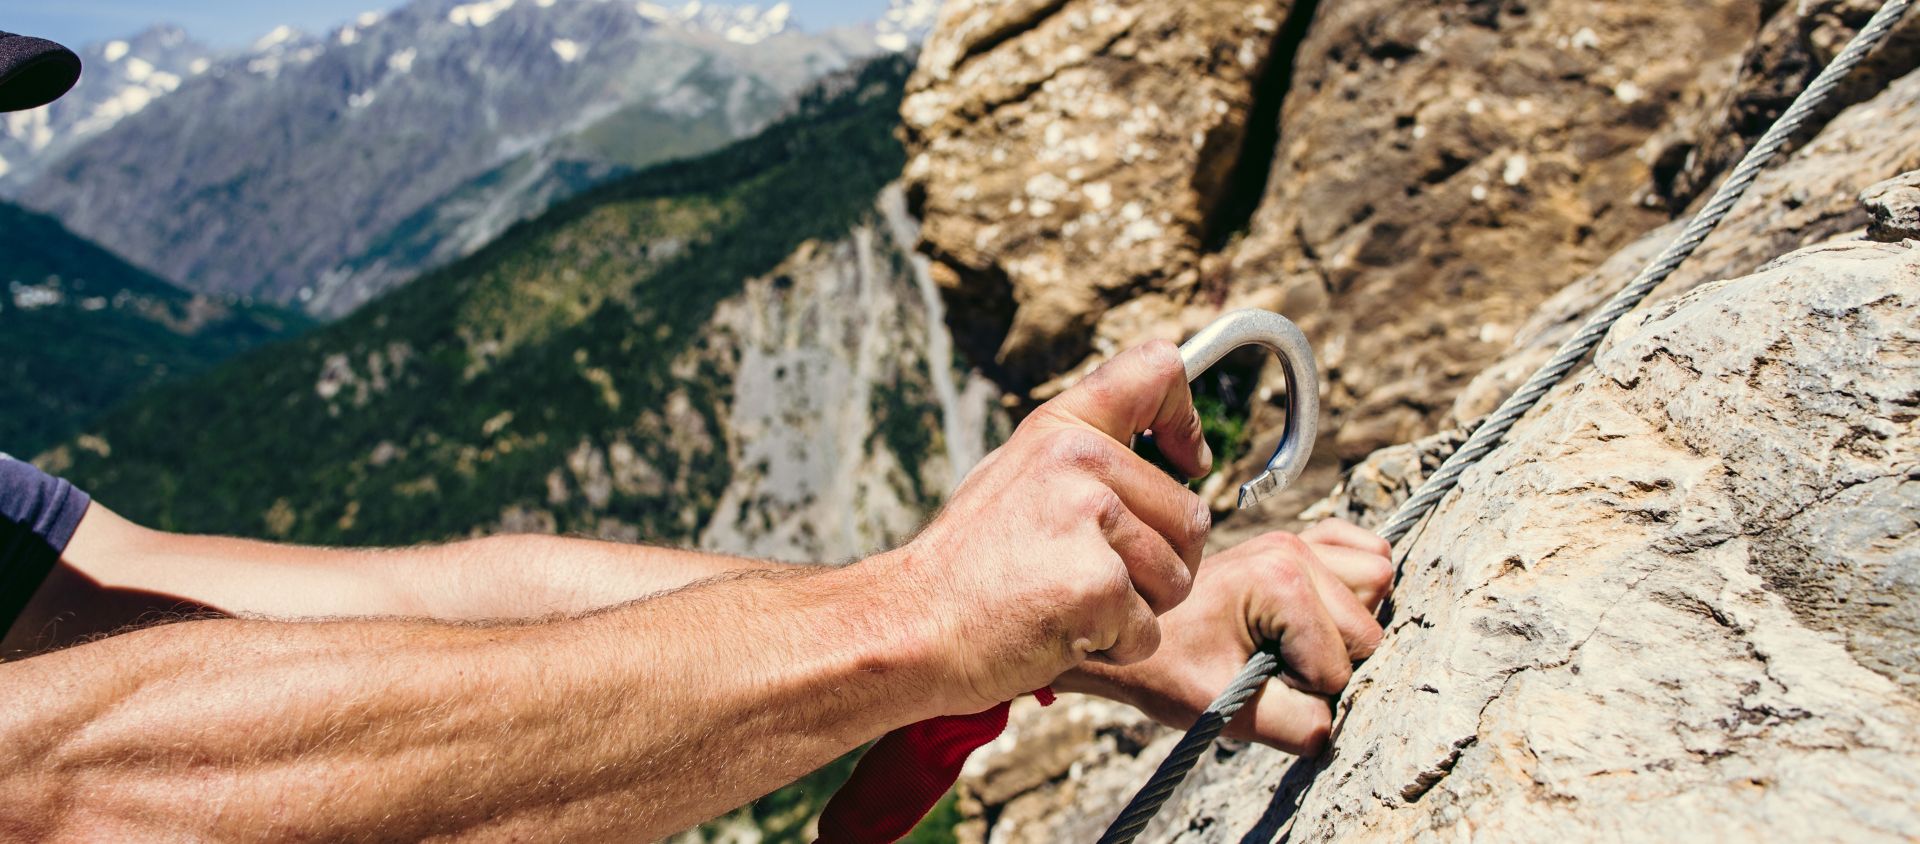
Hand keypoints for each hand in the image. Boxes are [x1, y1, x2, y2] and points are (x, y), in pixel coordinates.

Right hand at [876, 341, 1212, 716]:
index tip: (1188, 459)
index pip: (1159, 370)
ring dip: (1138, 610)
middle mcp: (1082, 460)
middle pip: (1193, 516)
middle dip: (1161, 564)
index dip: (1186, 417)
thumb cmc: (969, 566)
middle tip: (1089, 578)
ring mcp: (1092, 521)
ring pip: (1178, 578)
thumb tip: (1172, 453)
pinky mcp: (1099, 585)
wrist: (912, 626)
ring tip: (1067, 604)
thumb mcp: (1019, 477)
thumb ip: (1086, 458)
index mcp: (1063, 428)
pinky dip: (1115, 647)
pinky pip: (1149, 630)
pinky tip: (1059, 632)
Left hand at [1057, 519, 1392, 753]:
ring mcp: (1297, 540)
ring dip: (1351, 621)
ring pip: (1377, 580)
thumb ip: (1297, 725)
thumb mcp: (1229, 708)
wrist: (1136, 636)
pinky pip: (1364, 550)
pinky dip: (1357, 583)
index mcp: (1279, 581)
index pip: (1341, 662)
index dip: (1308, 690)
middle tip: (1278, 668)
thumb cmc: (1170, 669)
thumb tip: (1343, 724)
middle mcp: (1294, 549)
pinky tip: (1322, 611)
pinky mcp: (1299, 541)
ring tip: (1298, 641)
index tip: (1259, 683)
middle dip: (1332, 660)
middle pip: (1370, 624)